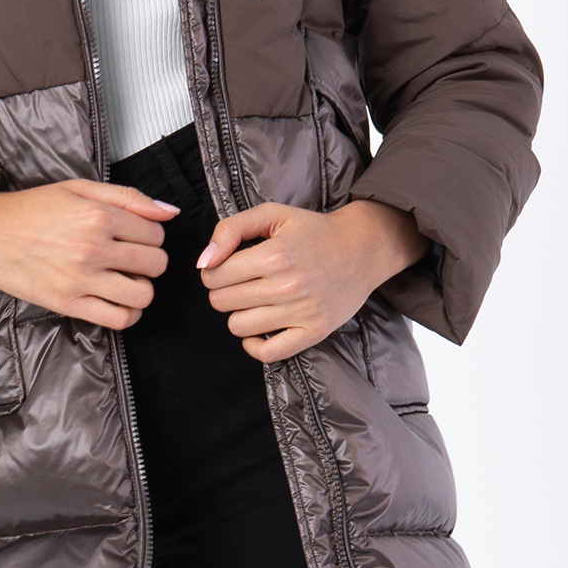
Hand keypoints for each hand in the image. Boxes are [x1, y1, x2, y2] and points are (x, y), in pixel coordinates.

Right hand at [0, 179, 178, 328]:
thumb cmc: (32, 209)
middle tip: (130, 259)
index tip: (134, 237)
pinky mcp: (68, 304)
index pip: (156, 234)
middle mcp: (93, 248)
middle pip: (155, 264)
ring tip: (125, 280)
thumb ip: (128, 198)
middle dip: (149, 261)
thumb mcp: (80, 189)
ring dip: (141, 289)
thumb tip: (170, 212)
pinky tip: (118, 301)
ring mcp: (81, 280)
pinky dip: (128, 313)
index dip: (151, 236)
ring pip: (143, 295)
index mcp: (98, 216)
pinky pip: (118, 319)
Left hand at [197, 197, 424, 362]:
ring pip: (238, 327)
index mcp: (274, 255)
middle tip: (242, 282)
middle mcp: (287, 286)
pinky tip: (260, 328)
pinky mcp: (314, 332)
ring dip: (239, 314)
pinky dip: (255, 345)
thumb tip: (204, 262)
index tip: (228, 266)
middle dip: (223, 290)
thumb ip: (230, 230)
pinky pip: (268, 353)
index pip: (213, 275)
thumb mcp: (272, 214)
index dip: (213, 270)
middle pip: (221, 301)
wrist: (364, 248)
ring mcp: (301, 312)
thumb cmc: (313, 231)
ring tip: (255, 300)